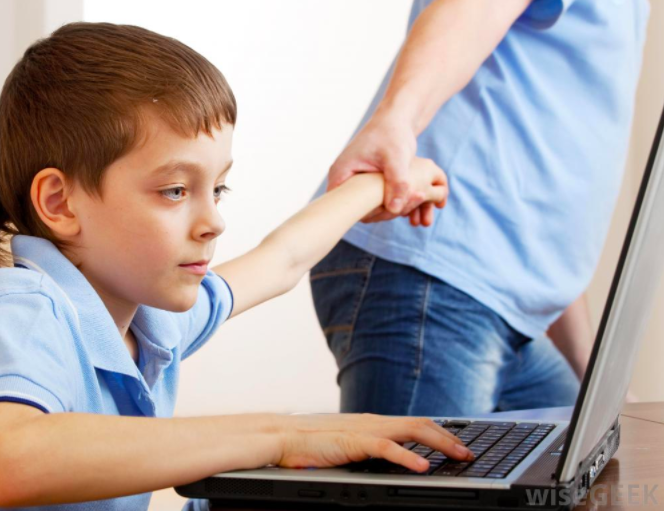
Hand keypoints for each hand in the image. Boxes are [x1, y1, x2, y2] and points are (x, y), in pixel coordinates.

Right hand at [274, 413, 473, 472]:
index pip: (414, 424)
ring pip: (411, 430)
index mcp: (374, 423)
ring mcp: (366, 430)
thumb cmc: (312, 444)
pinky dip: (407, 456)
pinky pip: (386, 448)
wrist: (284, 437)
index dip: (439, 433)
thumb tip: (387, 458)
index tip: (457, 445)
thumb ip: (367, 449)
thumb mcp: (348, 445)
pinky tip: (422, 467)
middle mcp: (374, 422)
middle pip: (420, 424)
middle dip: (448, 437)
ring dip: (439, 442)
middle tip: (468, 453)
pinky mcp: (354, 441)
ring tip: (459, 456)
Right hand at [328, 110, 438, 225]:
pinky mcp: (367, 186)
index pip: (344, 206)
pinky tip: (412, 204)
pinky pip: (378, 203)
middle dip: (384, 213)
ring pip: (371, 209)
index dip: (366, 213)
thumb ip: (396, 182)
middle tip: (406, 207)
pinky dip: (395, 205)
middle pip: (359, 211)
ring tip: (414, 202)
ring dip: (392, 211)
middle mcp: (345, 182)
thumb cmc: (391, 133)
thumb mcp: (395, 157)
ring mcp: (356, 185)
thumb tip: (395, 209)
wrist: (395, 120)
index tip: (389, 209)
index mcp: (342, 174)